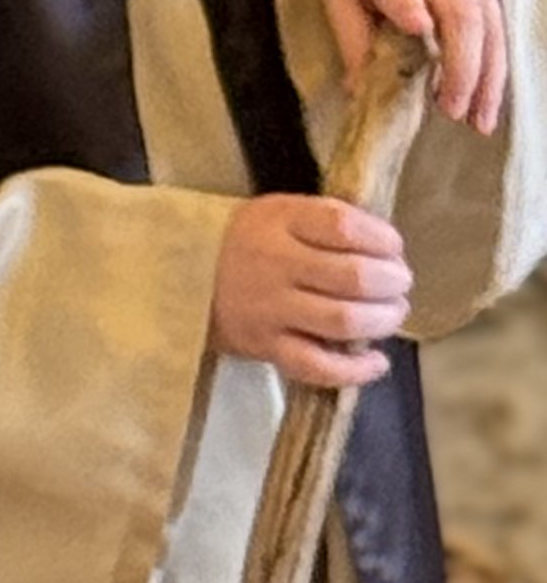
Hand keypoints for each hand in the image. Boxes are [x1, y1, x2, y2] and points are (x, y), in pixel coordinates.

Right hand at [212, 190, 411, 390]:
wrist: (184, 275)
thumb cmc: (250, 242)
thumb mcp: (280, 212)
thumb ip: (329, 223)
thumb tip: (390, 254)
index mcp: (278, 220)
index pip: (343, 225)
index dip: (382, 238)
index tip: (393, 247)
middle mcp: (273, 263)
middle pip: (353, 276)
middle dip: (392, 282)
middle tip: (400, 284)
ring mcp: (268, 309)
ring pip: (343, 321)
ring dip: (382, 320)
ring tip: (392, 313)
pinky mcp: (264, 346)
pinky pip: (316, 366)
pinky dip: (355, 369)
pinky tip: (377, 362)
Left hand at [316, 0, 506, 135]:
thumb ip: (350, 32)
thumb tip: (359, 91)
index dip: (408, 3)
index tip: (416, 26)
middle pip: (461, 14)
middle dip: (460, 66)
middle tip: (449, 110)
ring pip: (490, 26)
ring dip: (487, 77)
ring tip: (478, 121)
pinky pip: (499, 28)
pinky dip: (497, 68)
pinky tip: (488, 102)